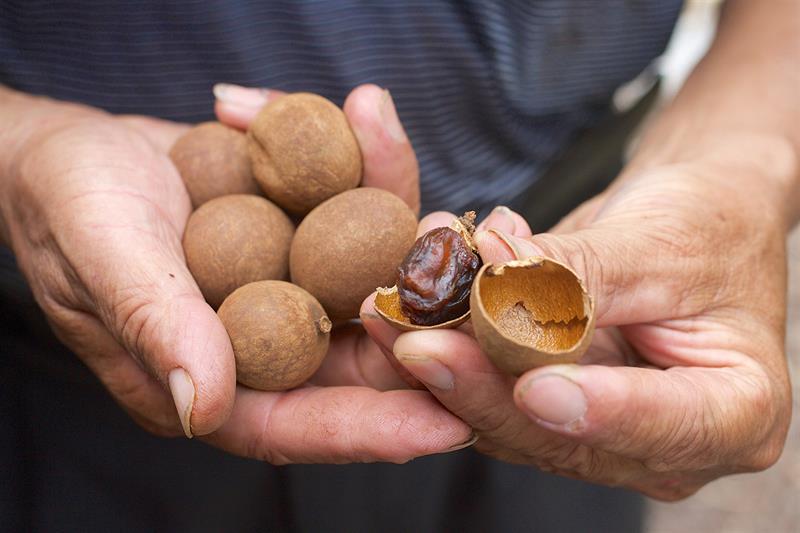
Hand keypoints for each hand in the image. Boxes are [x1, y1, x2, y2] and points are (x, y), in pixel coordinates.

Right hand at [0, 85, 470, 462]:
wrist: (74, 151)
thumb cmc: (69, 209)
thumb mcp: (104, 257)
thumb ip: (156, 325)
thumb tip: (203, 406)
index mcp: (217, 379)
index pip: (302, 423)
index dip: (374, 431)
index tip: (451, 427)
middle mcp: (267, 342)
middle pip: (361, 357)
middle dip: (427, 332)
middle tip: (490, 305)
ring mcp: (292, 285)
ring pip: (371, 275)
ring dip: (407, 228)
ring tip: (441, 197)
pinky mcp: (305, 232)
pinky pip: (352, 208)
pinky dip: (365, 164)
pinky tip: (369, 114)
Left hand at [364, 150, 793, 498]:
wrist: (686, 218)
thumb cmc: (708, 223)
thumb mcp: (665, 240)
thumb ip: (585, 275)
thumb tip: (502, 281)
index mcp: (733, 413)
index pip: (666, 426)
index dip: (597, 411)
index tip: (537, 388)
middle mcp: (658, 440)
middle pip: (562, 434)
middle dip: (482, 385)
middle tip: (418, 345)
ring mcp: (594, 428)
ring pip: (505, 417)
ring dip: (444, 363)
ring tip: (395, 312)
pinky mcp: (543, 402)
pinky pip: (485, 386)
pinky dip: (446, 344)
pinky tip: (410, 301)